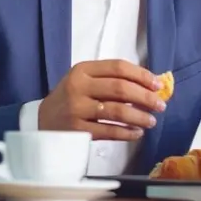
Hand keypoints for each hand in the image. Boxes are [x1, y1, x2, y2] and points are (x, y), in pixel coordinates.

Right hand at [38, 59, 166, 139]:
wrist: (41, 121)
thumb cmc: (71, 99)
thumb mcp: (85, 81)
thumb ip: (112, 79)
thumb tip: (151, 84)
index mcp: (83, 70)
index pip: (118, 67)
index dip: (142, 75)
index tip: (158, 85)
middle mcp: (78, 87)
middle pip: (120, 88)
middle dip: (145, 97)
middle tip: (160, 105)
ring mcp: (76, 109)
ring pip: (117, 111)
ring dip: (139, 116)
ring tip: (152, 121)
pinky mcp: (77, 130)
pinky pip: (109, 131)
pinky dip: (127, 133)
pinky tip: (137, 133)